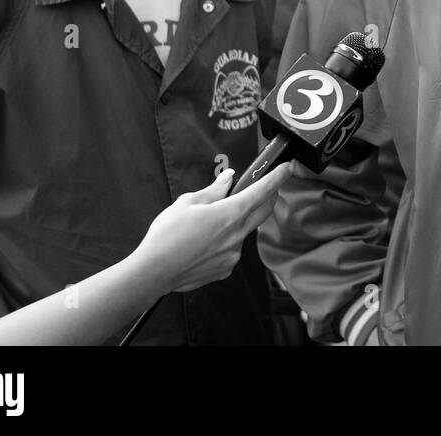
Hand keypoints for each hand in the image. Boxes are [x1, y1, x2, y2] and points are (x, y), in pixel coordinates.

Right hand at [130, 162, 296, 294]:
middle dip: (268, 197)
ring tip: (210, 222)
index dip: (277, 178)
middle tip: (266, 187)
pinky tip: (204, 242)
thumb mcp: (188, 203)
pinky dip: (225, 241)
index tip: (287, 168)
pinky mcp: (226, 268)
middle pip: (262, 211)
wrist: (153, 272)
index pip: (262, 191)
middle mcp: (237, 235)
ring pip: (243, 231)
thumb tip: (228, 178)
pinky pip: (232, 249)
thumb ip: (214, 190)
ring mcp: (233, 254)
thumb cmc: (166, 236)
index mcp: (229, 214)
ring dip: (237, 221)